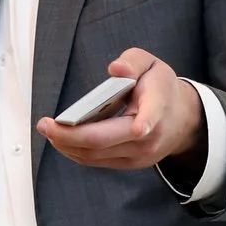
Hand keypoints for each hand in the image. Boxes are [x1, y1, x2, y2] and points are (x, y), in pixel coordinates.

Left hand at [36, 48, 202, 169]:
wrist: (181, 120)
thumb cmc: (160, 88)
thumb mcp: (152, 65)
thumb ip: (133, 61)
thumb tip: (116, 69)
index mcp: (158, 106)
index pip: (152, 116)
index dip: (146, 122)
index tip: (140, 129)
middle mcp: (149, 135)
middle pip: (105, 140)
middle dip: (70, 135)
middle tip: (45, 125)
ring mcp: (139, 154)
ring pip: (96, 154)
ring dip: (67, 144)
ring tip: (48, 131)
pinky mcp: (129, 163)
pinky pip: (96, 160)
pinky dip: (75, 151)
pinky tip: (61, 139)